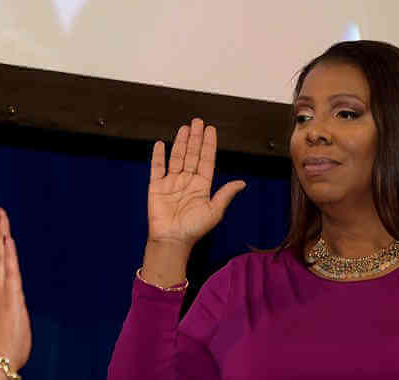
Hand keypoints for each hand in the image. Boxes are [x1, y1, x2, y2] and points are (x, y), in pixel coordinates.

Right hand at [0, 208, 30, 368]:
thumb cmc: (3, 350)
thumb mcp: (5, 326)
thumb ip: (7, 314)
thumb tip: (10, 313)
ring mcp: (0, 292)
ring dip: (1, 237)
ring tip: (1, 218)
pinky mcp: (10, 297)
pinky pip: (9, 270)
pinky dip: (7, 254)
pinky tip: (7, 240)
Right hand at [146, 119, 245, 252]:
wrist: (172, 240)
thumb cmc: (194, 229)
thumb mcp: (214, 211)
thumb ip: (226, 194)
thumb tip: (242, 183)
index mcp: (202, 186)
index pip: (206, 160)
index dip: (208, 145)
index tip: (211, 130)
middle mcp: (187, 181)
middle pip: (192, 155)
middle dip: (195, 138)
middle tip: (198, 121)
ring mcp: (171, 182)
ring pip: (177, 157)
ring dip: (181, 142)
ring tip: (185, 127)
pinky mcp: (156, 187)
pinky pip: (157, 168)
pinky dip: (158, 155)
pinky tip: (161, 143)